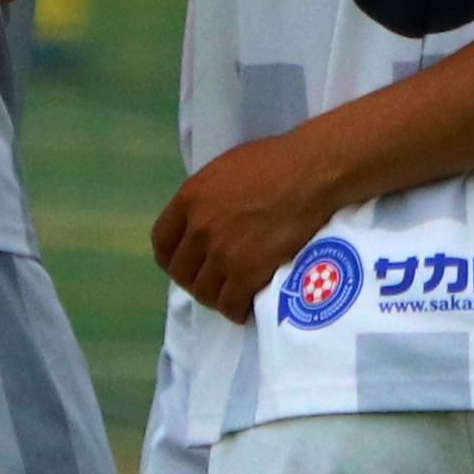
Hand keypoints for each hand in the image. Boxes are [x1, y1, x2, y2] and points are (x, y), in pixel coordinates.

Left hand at [150, 132, 349, 324]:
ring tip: (232, 295)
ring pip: (204, 292)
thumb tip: (202, 218)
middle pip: (182, 272)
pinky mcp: (248, 272)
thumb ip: (206, 198)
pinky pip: (231, 304)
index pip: (162, 243)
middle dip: (195, 281)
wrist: (311, 174)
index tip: (186, 265)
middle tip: (213, 282)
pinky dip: (237, 310)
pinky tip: (246, 307)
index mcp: (189, 199)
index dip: (171, 259)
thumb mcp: (224, 170)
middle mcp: (199, 228)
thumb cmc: (275, 163)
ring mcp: (223, 253)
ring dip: (216, 297)